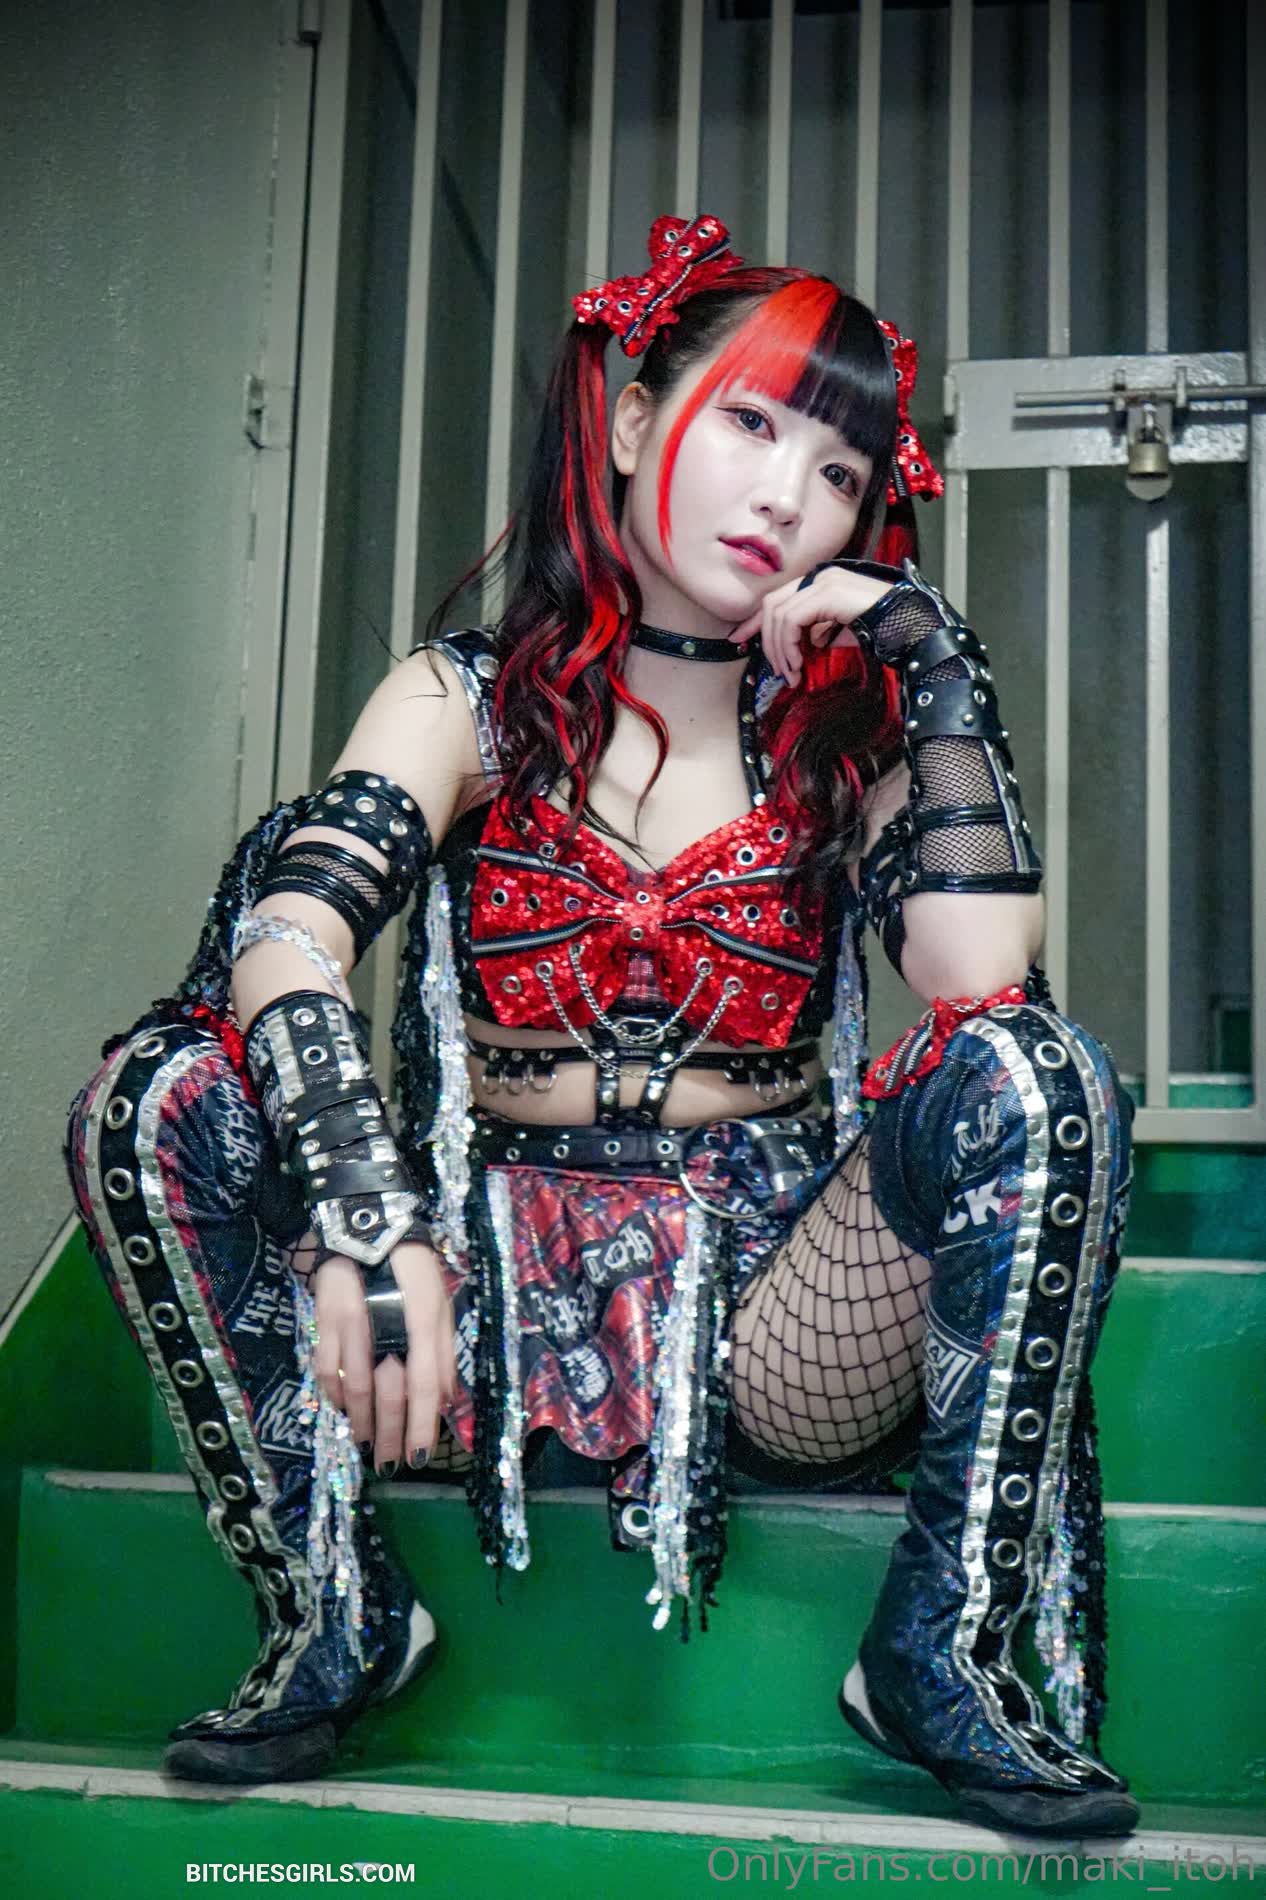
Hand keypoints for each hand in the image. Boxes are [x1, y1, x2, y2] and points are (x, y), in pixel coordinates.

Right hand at [311, 1241, 456, 1473]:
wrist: (368, 1229)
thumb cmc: (414, 1269)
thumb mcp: (441, 1306)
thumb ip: (443, 1353)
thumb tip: (445, 1399)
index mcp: (422, 1325)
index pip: (423, 1388)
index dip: (422, 1426)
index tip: (420, 1456)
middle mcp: (386, 1331)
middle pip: (387, 1396)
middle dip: (391, 1436)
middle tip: (391, 1465)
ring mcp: (350, 1329)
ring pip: (354, 1389)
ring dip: (361, 1424)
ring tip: (367, 1446)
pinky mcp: (324, 1324)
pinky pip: (325, 1371)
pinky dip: (334, 1397)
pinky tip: (342, 1413)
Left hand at [727, 562, 895, 686]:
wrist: (907, 624)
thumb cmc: (879, 629)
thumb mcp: (839, 633)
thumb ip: (817, 634)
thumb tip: (804, 646)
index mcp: (820, 583)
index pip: (777, 599)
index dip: (755, 621)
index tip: (739, 640)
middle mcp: (819, 577)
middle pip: (772, 605)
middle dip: (765, 640)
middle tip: (776, 670)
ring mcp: (823, 581)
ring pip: (778, 614)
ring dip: (779, 649)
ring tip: (792, 672)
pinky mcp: (827, 592)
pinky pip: (791, 619)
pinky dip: (788, 644)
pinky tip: (800, 662)